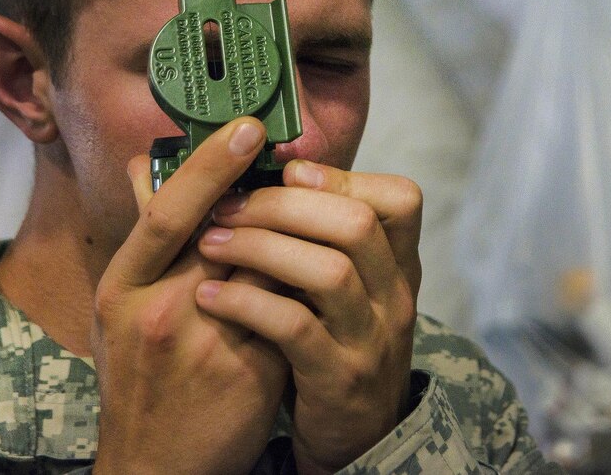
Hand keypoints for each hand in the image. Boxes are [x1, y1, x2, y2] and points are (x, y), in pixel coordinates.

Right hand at [91, 118, 289, 474]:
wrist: (154, 464)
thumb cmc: (136, 373)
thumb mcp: (118, 304)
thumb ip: (141, 238)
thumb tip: (142, 164)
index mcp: (122, 285)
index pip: (167, 212)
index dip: (208, 166)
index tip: (246, 128)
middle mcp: (161, 310)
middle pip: (229, 232)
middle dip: (269, 192)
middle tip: (299, 149)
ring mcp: (208, 343)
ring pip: (269, 268)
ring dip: (294, 238)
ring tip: (320, 207)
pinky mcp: (251, 372)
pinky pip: (291, 311)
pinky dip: (306, 286)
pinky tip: (326, 266)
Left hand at [196, 160, 422, 473]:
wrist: (356, 438)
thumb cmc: (334, 345)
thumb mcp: (344, 290)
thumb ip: (317, 237)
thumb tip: (259, 172)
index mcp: (398, 266)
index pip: (401, 199)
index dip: (342, 176)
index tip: (286, 172)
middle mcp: (395, 297)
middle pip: (356, 225)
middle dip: (283, 205)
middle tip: (227, 205)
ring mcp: (371, 340)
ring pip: (328, 272)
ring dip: (261, 248)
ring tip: (210, 242)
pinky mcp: (338, 380)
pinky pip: (295, 329)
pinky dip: (248, 305)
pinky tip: (209, 295)